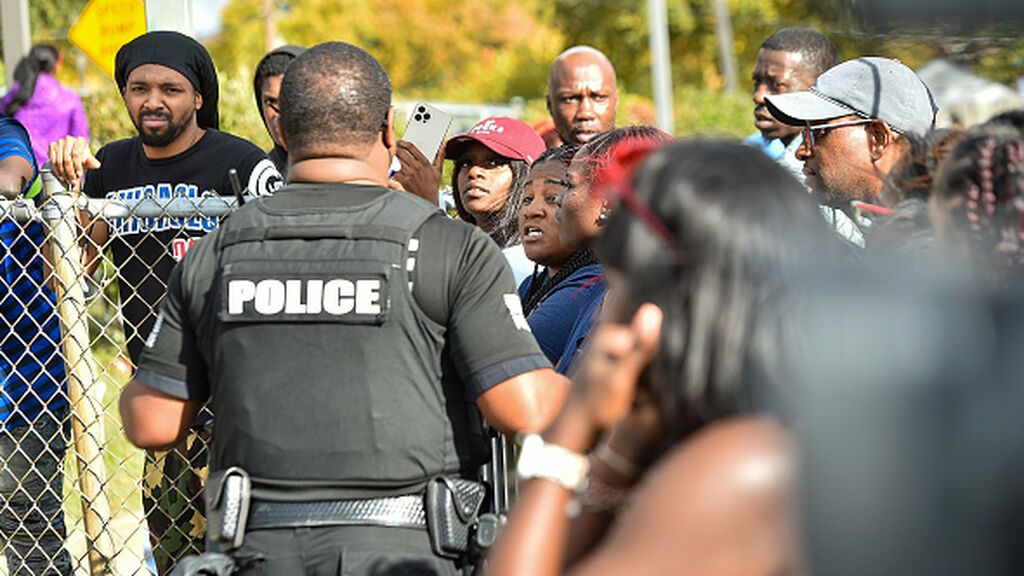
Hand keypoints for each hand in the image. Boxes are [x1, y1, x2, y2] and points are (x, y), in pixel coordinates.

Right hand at [48, 136, 99, 189]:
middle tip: (73, 181)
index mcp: (80, 140)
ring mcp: (59, 142)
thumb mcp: (89, 159)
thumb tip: (97, 165)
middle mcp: (69, 139)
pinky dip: (56, 170)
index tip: (79, 175)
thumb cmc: (83, 157)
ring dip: (63, 173)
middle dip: (70, 172)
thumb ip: (93, 162)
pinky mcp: (52, 146)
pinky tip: (60, 176)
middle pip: (67, 159)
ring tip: (67, 180)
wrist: (73, 154)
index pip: (77, 154)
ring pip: (59, 161)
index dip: (77, 166)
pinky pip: (53, 160)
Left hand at [389, 140, 441, 204]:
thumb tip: (444, 144)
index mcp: (425, 162)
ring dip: (393, 158)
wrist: (428, 199)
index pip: (411, 147)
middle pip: (401, 152)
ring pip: (397, 161)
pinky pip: (395, 171)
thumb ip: (440, 156)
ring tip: (392, 158)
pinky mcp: (404, 181)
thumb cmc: (433, 186)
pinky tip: (393, 170)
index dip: (403, 142)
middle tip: (394, 149)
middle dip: (396, 149)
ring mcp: (409, 174)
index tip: (400, 142)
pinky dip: (393, 170)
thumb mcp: (438, 170)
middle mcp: (417, 167)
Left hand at [570, 303, 662, 432]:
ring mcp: (607, 352)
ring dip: (643, 380)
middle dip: (647, 371)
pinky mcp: (610, 365)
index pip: (648, 341)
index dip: (652, 366)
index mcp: (608, 334)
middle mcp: (606, 338)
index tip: (638, 386)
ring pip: (642, 363)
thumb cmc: (595, 406)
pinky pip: (635, 371)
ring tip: (630, 396)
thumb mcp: (621, 377)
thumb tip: (651, 309)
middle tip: (633, 393)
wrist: (575, 428)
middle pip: (644, 350)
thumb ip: (640, 347)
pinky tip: (629, 397)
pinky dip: (636, 384)